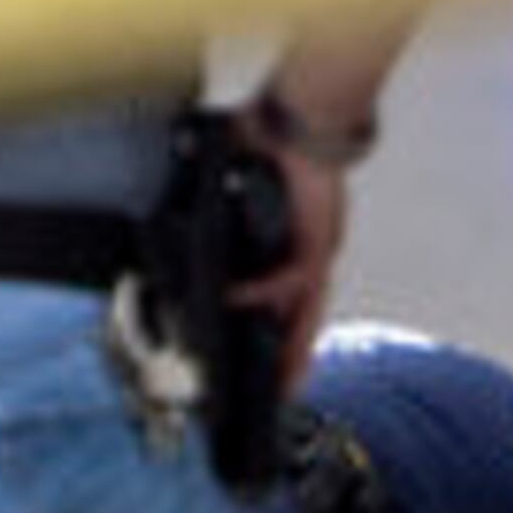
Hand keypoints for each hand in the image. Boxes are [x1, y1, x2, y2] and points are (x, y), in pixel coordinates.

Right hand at [231, 141, 350, 398]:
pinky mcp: (316, 241)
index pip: (282, 302)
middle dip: (290, 360)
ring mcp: (314, 251)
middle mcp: (307, 256)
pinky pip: (288, 276)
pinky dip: (262, 290)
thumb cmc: (276, 144)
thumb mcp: (241, 186)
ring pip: (305, 313)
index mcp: (290, 247)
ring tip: (280, 381)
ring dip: (292, 348)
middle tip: (283, 394)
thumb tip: (195, 235)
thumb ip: (223, 217)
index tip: (262, 367)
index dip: (278, 336)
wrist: (305, 118)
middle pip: (300, 320)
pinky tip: (239, 302)